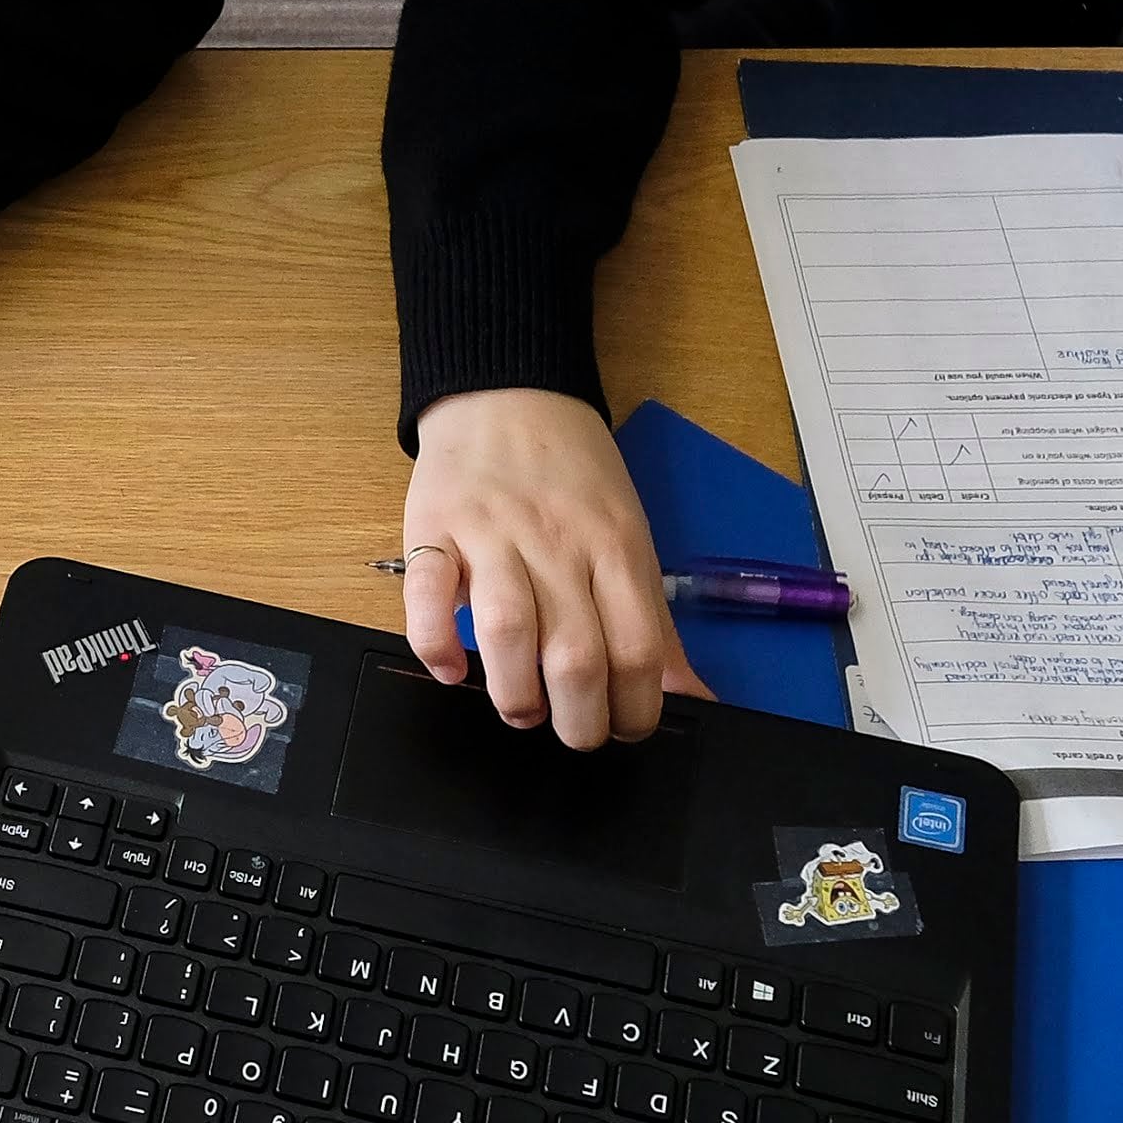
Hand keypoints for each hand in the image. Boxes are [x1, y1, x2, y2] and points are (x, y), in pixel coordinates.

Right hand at [398, 388, 712, 753]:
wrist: (509, 390)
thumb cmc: (575, 477)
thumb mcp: (630, 540)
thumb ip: (654, 626)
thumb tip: (696, 700)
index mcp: (615, 549)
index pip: (637, 650)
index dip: (636, 709)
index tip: (625, 727)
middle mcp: (557, 545)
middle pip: (575, 653)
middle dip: (578, 720)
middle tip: (572, 732)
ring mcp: (492, 535)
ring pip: (507, 630)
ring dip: (514, 692)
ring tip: (521, 709)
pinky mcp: (433, 527)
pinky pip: (426, 592)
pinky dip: (433, 641)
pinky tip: (448, 667)